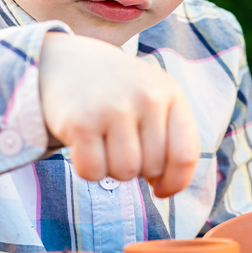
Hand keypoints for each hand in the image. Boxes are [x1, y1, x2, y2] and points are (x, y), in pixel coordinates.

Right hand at [38, 32, 199, 196]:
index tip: (161, 190)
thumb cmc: (117, 90)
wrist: (66, 62)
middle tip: (121, 147)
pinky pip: (93, 172)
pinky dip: (87, 169)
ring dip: (112, 170)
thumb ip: (169, 136)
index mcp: (170, 93)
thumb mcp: (152, 97)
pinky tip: (84, 147)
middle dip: (137, 169)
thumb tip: (165, 186)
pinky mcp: (81, 122)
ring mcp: (114, 108)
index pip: (185, 155)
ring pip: (125, 173)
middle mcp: (146, 98)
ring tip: (103, 144)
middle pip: (153, 168)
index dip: (175, 182)